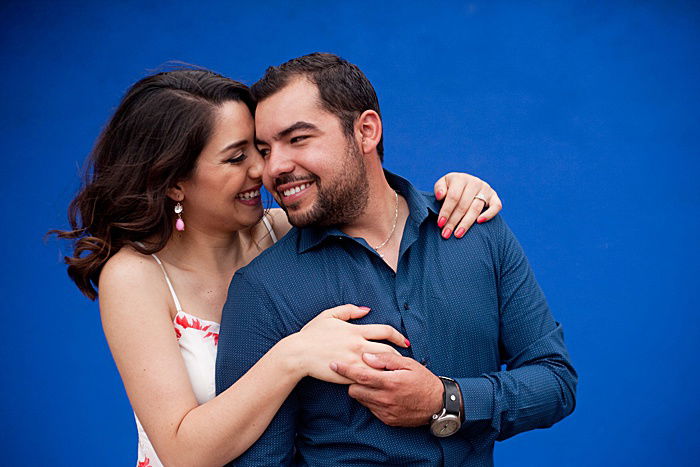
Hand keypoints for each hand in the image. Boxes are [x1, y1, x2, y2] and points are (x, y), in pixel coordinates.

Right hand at [288, 305, 408, 384]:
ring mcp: (354, 361)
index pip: (386, 331)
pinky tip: (383, 385)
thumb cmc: (312, 334)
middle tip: (406, 362)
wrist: (298, 353)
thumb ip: (349, 310)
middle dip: (400, 356)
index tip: (405, 342)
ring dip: (392, 370)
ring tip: (398, 374)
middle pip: (389, 351)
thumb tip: (366, 310)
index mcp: (356, 330)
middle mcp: (358, 345)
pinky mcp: (348, 375)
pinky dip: (378, 381)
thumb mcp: (329, 315)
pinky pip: (369, 379)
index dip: (398, 336)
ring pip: (381, 366)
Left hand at [330, 352, 443, 426]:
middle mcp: (385, 398)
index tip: (333, 364)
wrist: (438, 404)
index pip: (360, 375)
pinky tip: (380, 393)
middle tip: (359, 372)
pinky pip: (370, 408)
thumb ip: (386, 359)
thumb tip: (366, 355)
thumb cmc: (423, 380)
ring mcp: (385, 411)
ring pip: (361, 400)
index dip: (344, 369)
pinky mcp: (387, 419)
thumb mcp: (408, 364)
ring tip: (372, 383)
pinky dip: (371, 400)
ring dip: (362, 390)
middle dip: (353, 381)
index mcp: (390, 382)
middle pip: (355, 390)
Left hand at [434, 172, 502, 238]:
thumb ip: (439, 188)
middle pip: (463, 205)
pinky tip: (479, 222)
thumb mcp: (443, 184)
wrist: (466, 184)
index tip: (440, 224)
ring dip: (466, 223)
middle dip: (453, 221)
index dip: (446, 211)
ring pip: (476, 208)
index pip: (453, 197)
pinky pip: (496, 206)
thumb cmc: (451, 187)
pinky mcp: (494, 196)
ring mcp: (486, 189)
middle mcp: (474, 182)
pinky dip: (489, 214)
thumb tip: (440, 196)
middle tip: (446, 234)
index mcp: (460, 179)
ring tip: (458, 234)